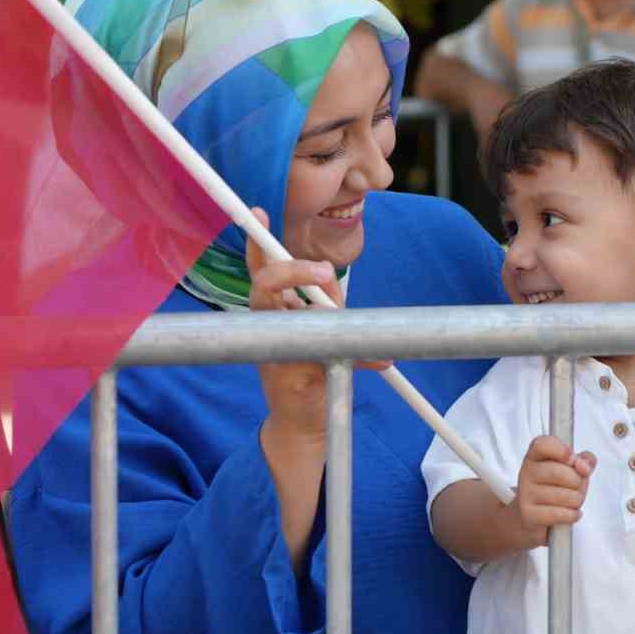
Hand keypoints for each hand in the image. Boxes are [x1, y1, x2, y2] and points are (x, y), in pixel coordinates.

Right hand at [246, 208, 347, 446]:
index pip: (261, 269)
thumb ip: (326, 300)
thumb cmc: (312, 368)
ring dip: (329, 322)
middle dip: (292, 271)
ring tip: (358, 341)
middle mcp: (264, 325)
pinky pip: (320, 353)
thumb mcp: (325, 326)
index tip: (259, 212)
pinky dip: (355, 357)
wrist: (305, 420)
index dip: (257, 241)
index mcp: (272, 309)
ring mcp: (269, 349)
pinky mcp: (285, 376)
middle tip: (325, 273)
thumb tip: (327, 276)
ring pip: (295, 318)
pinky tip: (377, 364)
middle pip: (264, 284)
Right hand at [510, 435, 595, 547]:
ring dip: (577, 501)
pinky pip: (562, 514)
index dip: (562, 450)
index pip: (544, 444)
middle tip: (576, 487)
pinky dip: (573, 515)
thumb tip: (586, 465)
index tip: (573, 459)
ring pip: (566, 496)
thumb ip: (583, 461)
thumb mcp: (569, 469)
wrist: (531, 515)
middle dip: (578, 483)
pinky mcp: (529, 514)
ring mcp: (526, 494)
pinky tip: (570, 513)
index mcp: (535, 455)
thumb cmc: (554, 488)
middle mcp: (527, 472)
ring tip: (571, 502)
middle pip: (561, 473)